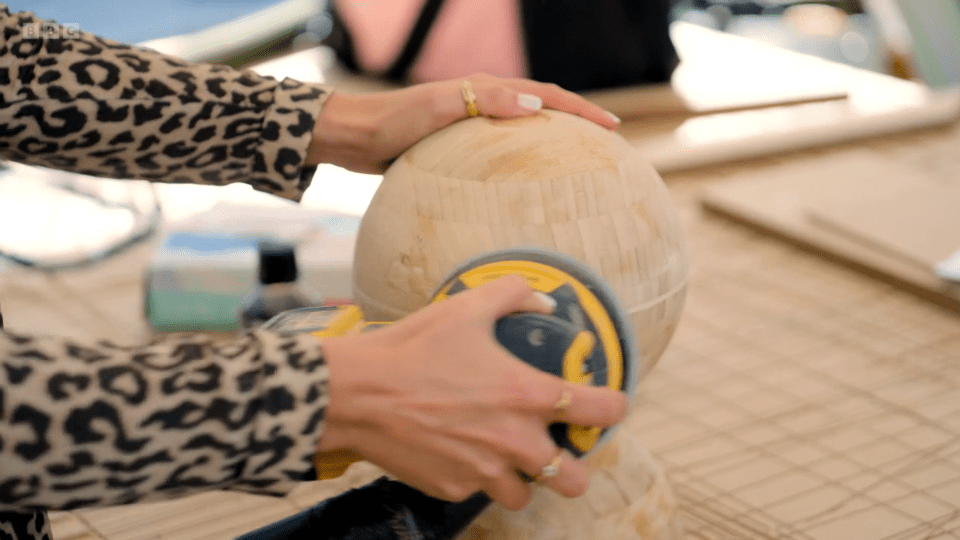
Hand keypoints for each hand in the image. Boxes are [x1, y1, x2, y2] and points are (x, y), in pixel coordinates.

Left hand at [306, 73, 620, 172]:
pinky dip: (526, 160)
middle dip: (577, 121)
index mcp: (485, 90)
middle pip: (543, 108)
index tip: (612, 128)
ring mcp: (473, 124)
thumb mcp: (436, 107)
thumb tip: (533, 105)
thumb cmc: (393, 123)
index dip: (581, 110)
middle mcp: (483, 103)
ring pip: (526, 129)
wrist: (356, 136)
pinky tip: (529, 184)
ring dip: (555, 140)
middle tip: (608, 142)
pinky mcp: (459, 146)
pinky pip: (503, 151)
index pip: (545, 96)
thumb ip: (481, 101)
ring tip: (579, 163)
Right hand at [317, 276, 627, 510]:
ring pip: (525, 497)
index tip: (607, 403)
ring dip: (521, 478)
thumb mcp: (466, 308)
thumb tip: (543, 302)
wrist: (356, 393)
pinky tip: (456, 451)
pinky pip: (477, 492)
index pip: (602, 411)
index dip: (614, 406)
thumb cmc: (412, 348)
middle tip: (554, 450)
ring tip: (502, 455)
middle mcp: (514, 441)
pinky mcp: (452, 488)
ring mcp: (483, 470)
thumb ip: (514, 296)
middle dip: (571, 467)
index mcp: (527, 395)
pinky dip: (474, 477)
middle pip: (574, 479)